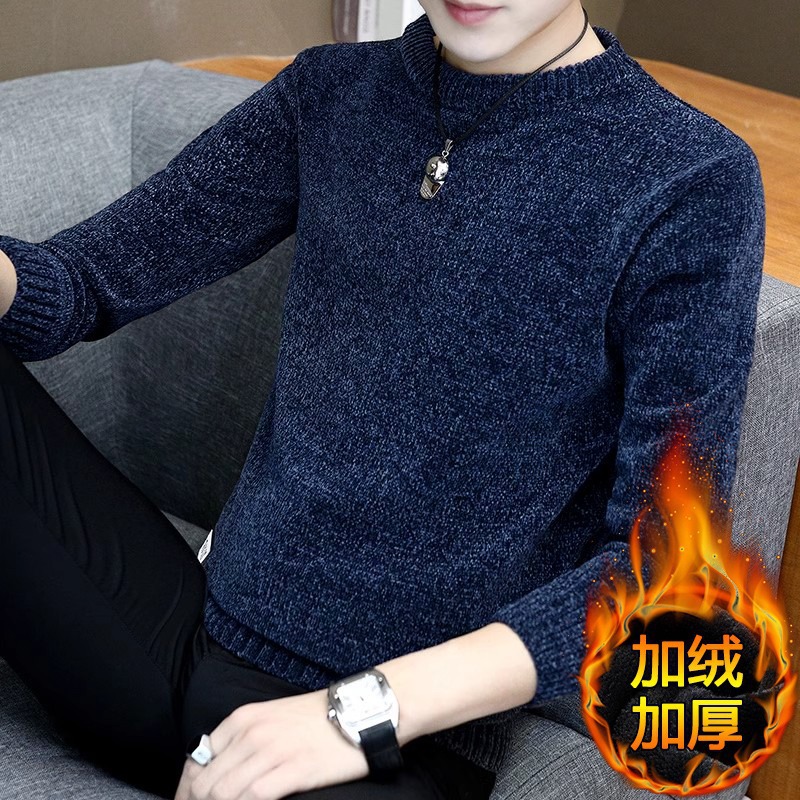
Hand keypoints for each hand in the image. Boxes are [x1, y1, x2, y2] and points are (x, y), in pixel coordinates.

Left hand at [174, 688, 369, 799]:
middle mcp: (252, 733)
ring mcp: (272, 752)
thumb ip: (244, 738)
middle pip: (206, 782)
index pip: (197, 759)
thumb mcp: (272, 717)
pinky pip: (253, 798)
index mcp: (243, 718)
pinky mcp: (293, 770)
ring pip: (224, 793)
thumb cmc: (319, 717)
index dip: (186, 788)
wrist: (360, 710)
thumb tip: (220, 769)